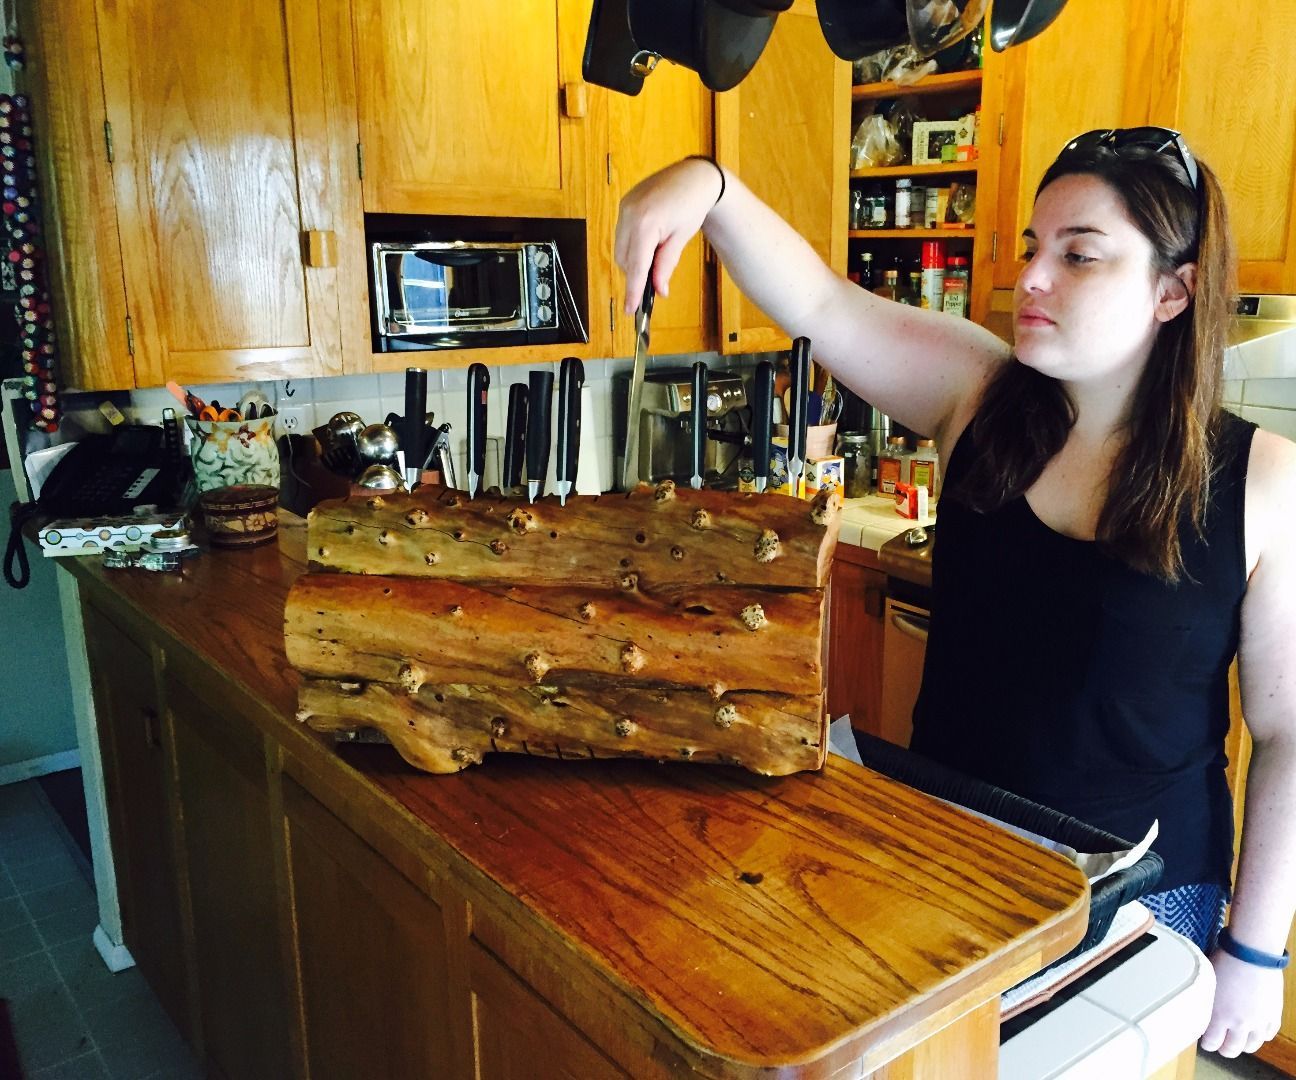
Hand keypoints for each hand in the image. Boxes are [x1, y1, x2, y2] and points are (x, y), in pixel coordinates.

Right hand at [614, 158, 724, 312]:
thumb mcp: (681, 239)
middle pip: (625, 260)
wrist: (693, 176)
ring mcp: (624, 207)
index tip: (631, 309)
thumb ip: (665, 266)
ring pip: (620, 249)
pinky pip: (621, 234)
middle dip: (637, 274)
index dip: (633, 291)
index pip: (636, 267)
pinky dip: (632, 245)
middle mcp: (630, 214)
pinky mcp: (624, 204)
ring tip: (656, 254)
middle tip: (655, 281)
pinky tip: (649, 242)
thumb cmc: (692, 204)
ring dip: (634, 260)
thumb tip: (658, 289)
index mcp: (646, 224)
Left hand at [1199, 949, 1283, 1056]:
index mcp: (1219, 1015)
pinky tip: (1254, 1029)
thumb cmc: (1225, 960)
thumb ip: (1204, 999)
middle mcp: (1239, 1023)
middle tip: (1219, 1041)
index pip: (1211, 1043)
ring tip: (1236, 1037)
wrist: (1253, 953)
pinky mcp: (1273, 1015)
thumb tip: (1197, 1006)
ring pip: (1251, 1046)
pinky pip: (1268, 1035)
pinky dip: (1260, 1035)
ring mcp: (1259, 1021)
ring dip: (1242, 1044)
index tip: (1204, 1037)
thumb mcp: (1206, 981)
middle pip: (1231, 1050)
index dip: (1206, 1042)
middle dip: (1223, 1048)